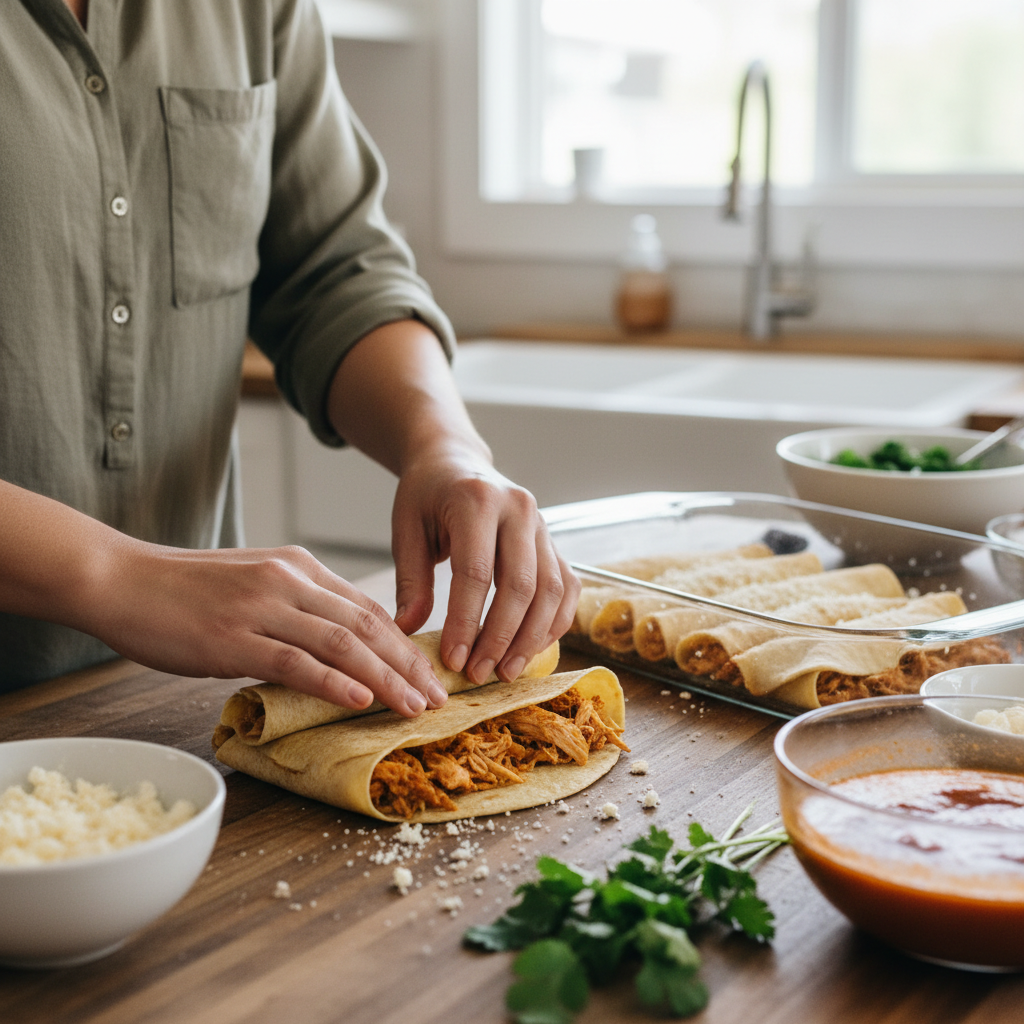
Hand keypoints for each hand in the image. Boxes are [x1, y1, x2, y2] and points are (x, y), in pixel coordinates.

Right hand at [83, 542, 449, 717]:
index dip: (403, 644)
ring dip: (384, 678)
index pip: (366, 608)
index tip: (427, 673)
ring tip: (413, 706)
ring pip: (340, 643)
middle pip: (365, 625)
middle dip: (407, 664)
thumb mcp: (254, 585)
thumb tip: (335, 649)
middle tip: (437, 697)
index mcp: (299, 567)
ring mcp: (261, 607)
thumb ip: (296, 608)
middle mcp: (288, 580)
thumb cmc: (185, 590)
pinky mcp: (232, 637)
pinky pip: (294, 660)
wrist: (121, 580)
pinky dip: (332, 681)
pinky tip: (360, 699)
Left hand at [390, 446, 580, 684]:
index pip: (476, 571)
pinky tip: (529, 649)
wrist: (457, 461)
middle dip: (501, 637)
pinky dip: (553, 623)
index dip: (466, 621)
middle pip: (521, 585)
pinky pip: (566, 588)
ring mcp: (543, 525)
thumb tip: (408, 632)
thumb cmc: (427, 496)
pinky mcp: (553, 542)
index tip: (452, 659)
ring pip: (551, 590)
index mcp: (477, 499)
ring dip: (531, 637)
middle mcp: (519, 509)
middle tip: (479, 673)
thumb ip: (410, 580)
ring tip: (505, 671)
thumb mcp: (407, 529)